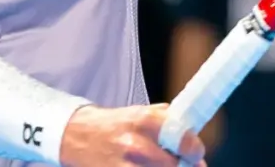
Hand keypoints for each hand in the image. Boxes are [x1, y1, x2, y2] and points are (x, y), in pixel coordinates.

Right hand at [59, 104, 205, 166]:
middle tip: (182, 164)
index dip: (194, 150)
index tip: (196, 154)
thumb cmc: (117, 125)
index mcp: (145, 120)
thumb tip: (196, 150)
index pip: (182, 138)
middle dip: (181, 166)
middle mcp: (135, 143)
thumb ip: (170, 124)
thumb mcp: (142, 113)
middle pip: (173, 165)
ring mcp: (123, 165)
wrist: (78, 135)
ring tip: (156, 163)